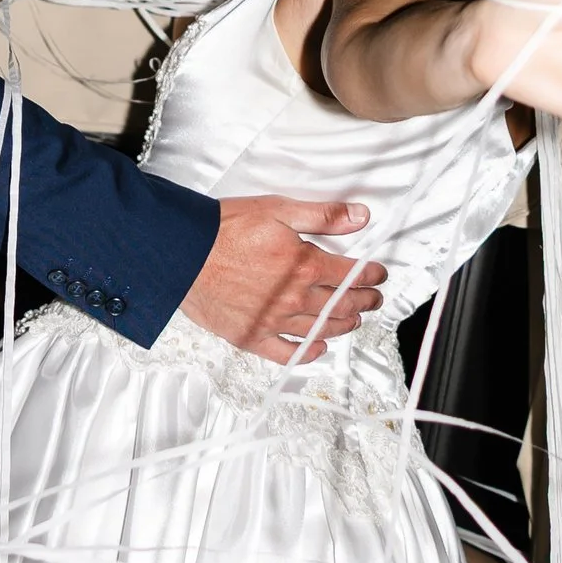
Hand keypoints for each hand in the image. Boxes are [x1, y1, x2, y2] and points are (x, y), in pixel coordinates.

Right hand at [181, 195, 385, 358]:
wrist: (183, 253)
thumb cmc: (224, 228)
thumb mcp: (278, 209)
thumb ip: (323, 216)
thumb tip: (360, 217)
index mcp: (305, 265)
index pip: (351, 275)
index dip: (371, 274)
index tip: (378, 274)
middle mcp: (294, 298)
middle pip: (342, 305)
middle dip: (364, 301)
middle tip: (373, 298)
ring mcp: (273, 321)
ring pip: (321, 329)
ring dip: (344, 325)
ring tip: (353, 320)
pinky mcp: (252, 336)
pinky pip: (287, 353)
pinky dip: (307, 353)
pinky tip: (317, 348)